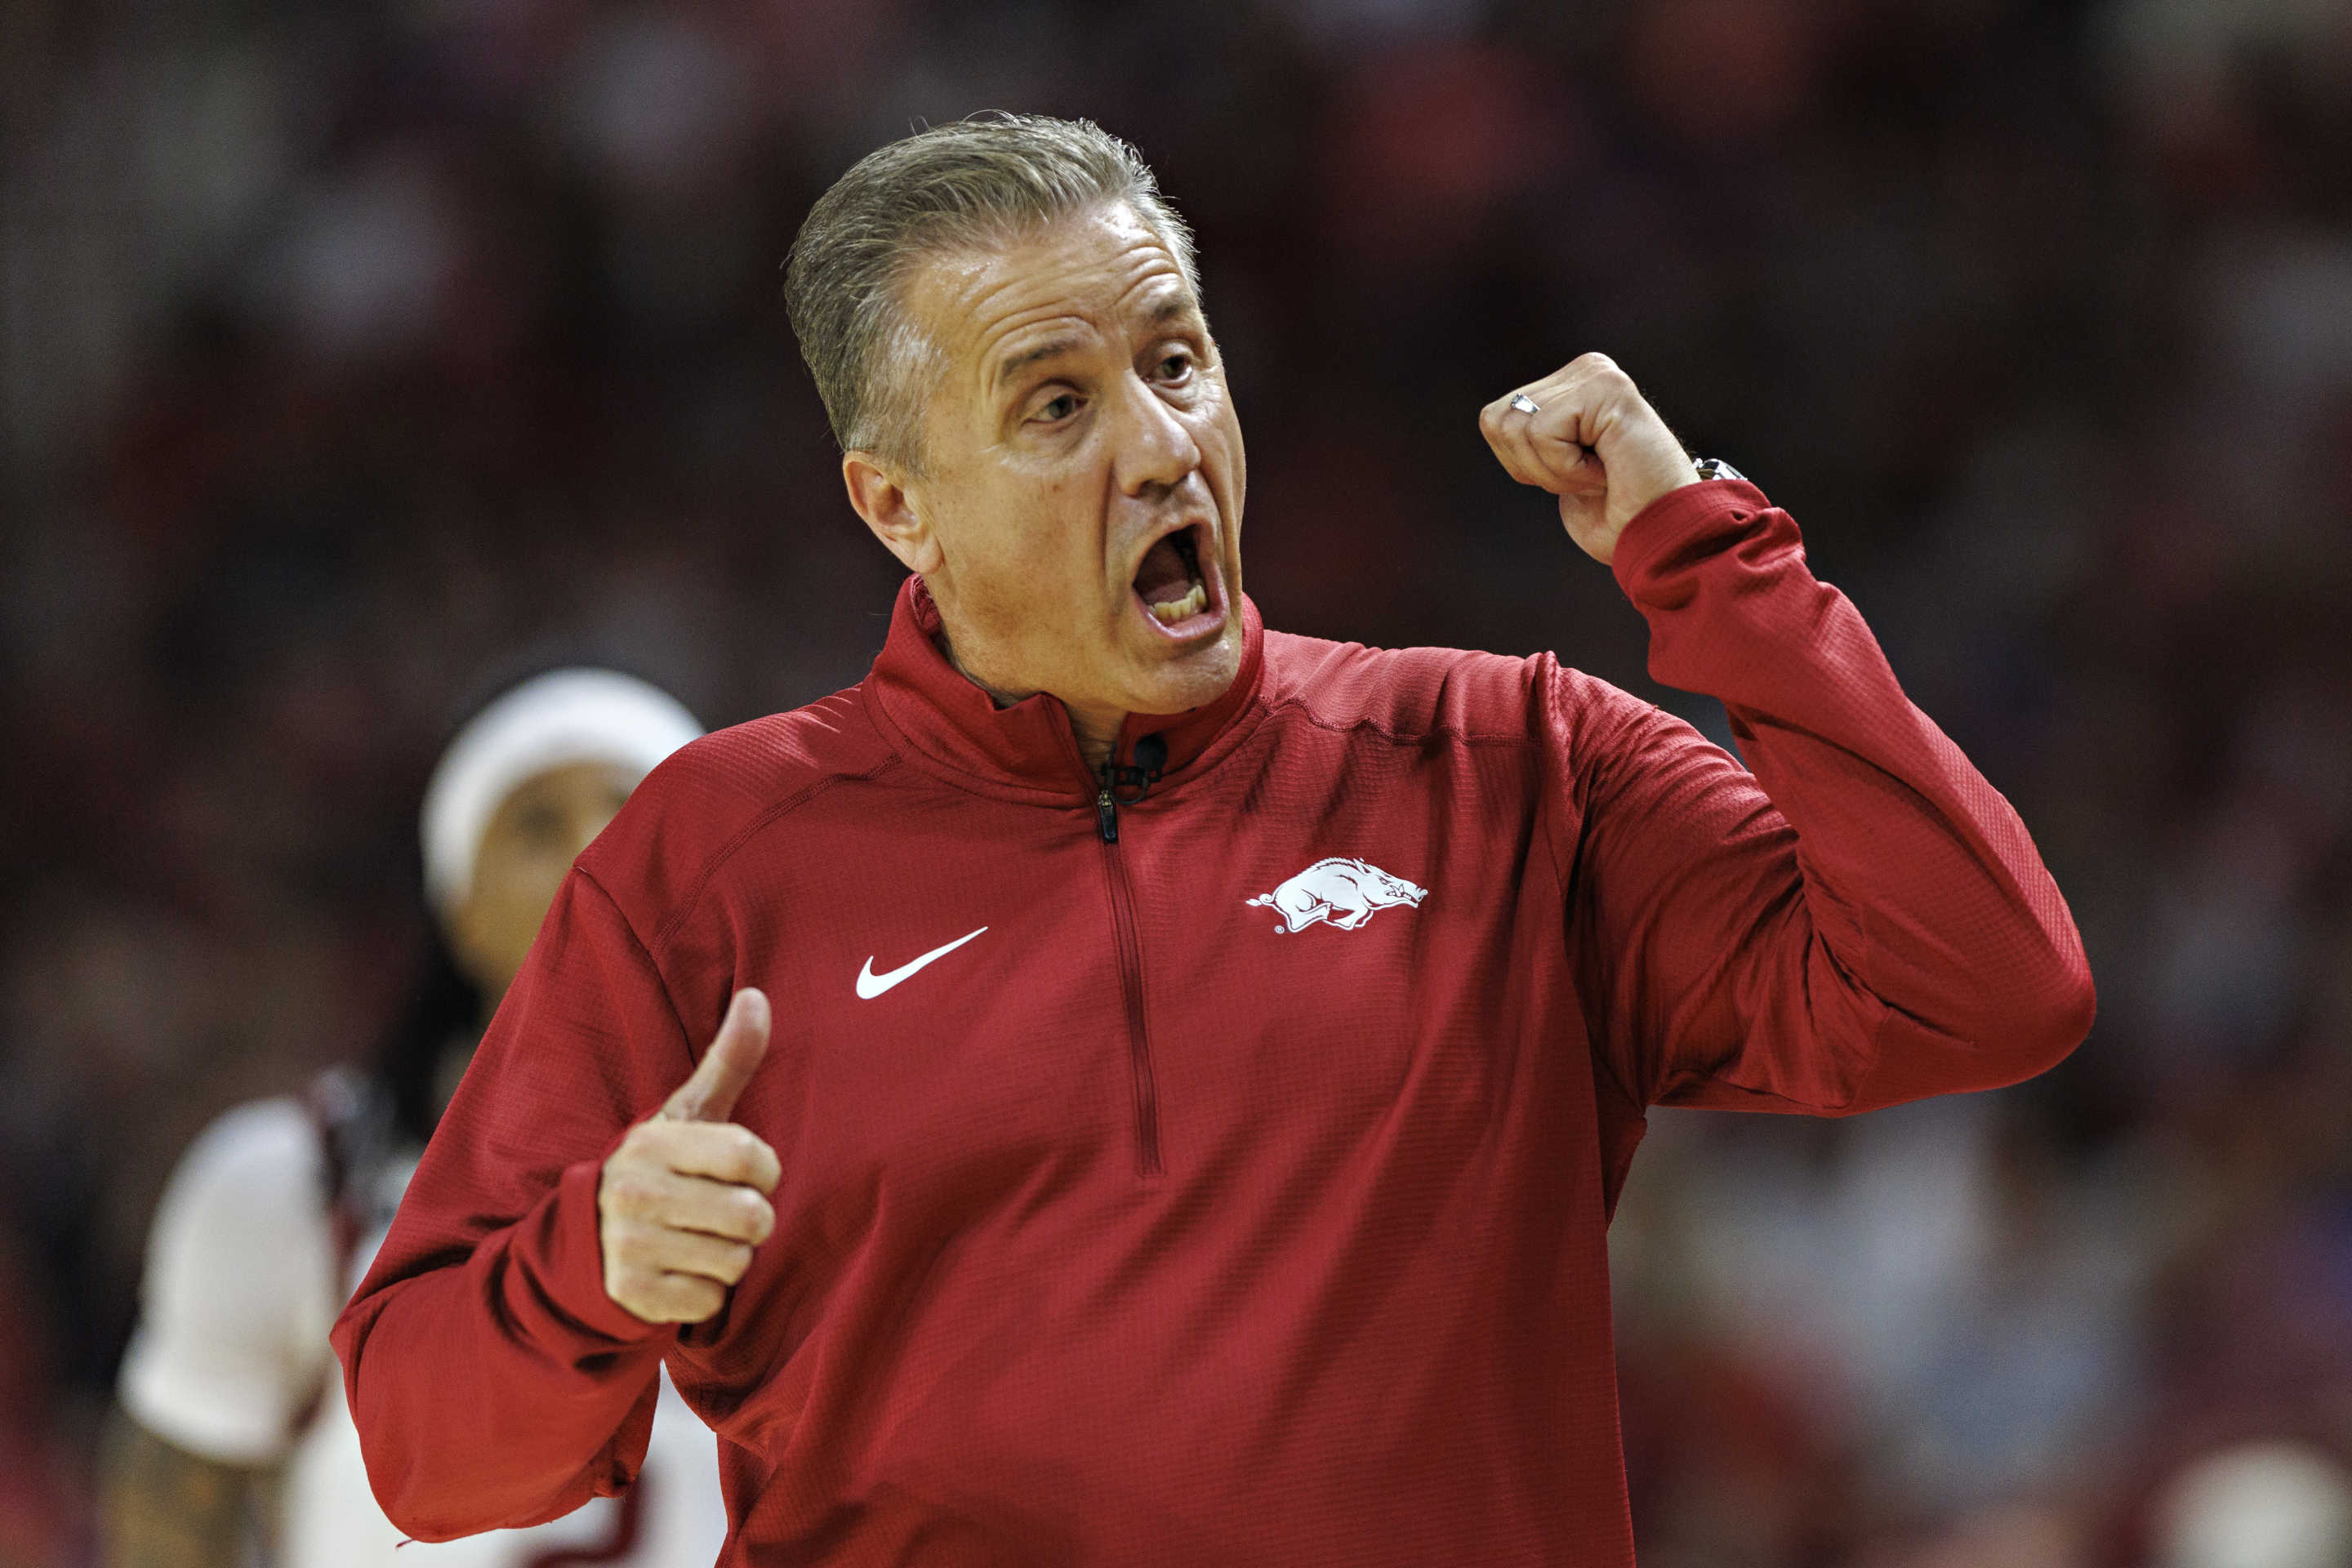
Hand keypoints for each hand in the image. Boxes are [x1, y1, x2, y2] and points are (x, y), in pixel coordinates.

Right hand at [598, 988, 779, 1324]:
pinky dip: (706, 1293)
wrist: (582, 1244)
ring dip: (729, 1257)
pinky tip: (679, 1271)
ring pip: (735, 1262)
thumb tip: (758, 996)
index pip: (752, 1158)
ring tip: (698, 1240)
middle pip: (752, 1216)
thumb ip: (727, 1060)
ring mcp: (629, 1247)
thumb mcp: (686, 1115)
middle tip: (724, 1213)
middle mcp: (635, 1193)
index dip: (766, 1170)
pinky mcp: (631, 1296)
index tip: (749, 1173)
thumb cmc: (657, 1170)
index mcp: (653, 1143)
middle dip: (752, 1220)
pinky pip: (710, 1300)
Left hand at [1479, 353, 1697, 564]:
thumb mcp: (1554, 471)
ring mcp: (1597, 374)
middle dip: (1533, 468)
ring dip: (1554, 471)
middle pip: (1498, 420)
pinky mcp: (1607, 387)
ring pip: (1517, 427)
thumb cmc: (1616, 516)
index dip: (1521, 465)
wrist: (1661, 537)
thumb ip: (1528, 438)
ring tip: (1600, 473)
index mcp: (1570, 384)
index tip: (1574, 476)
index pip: (1494, 419)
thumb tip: (1495, 417)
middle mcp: (1585, 369)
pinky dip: (1568, 469)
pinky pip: (1543, 434)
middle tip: (1588, 478)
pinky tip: (1608, 469)